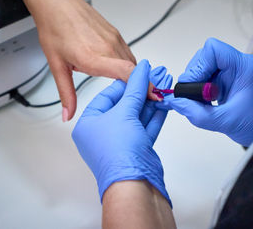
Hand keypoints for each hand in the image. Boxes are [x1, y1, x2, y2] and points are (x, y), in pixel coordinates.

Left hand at [21, 0, 157, 120]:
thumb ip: (66, 93)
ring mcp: (114, 38)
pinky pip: (128, 52)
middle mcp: (108, 46)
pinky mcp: (116, 33)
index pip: (127, 73)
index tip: (153, 96)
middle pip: (134, 71)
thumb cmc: (55, 29)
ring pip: (132, 62)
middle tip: (138, 101)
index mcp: (93, 57)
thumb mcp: (57, 66)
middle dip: (139, 86)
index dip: (143, 86)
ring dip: (134, 75)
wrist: (56, 2)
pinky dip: (128, 64)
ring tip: (129, 88)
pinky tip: (119, 69)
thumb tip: (67, 114)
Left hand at [72, 60, 172, 204]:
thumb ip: (135, 88)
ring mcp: (120, 142)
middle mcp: (103, 133)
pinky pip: (145, 127)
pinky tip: (163, 103)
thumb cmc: (118, 154)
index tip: (139, 73)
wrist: (133, 184)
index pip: (107, 96)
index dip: (124, 82)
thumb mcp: (124, 113)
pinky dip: (155, 116)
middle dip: (141, 92)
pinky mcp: (136, 149)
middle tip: (154, 78)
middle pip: (124, 106)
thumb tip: (140, 69)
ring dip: (150, 102)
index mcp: (89, 124)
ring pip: (137, 116)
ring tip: (162, 87)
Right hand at [157, 38, 252, 146]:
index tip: (195, 87)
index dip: (199, 65)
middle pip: (205, 56)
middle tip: (196, 97)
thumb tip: (174, 102)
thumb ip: (197, 113)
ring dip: (197, 82)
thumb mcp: (224, 121)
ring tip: (201, 101)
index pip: (213, 49)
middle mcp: (238, 63)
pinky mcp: (228, 79)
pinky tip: (205, 101)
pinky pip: (207, 76)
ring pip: (204, 66)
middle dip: (195, 75)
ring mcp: (233, 70)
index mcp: (243, 66)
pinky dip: (200, 88)